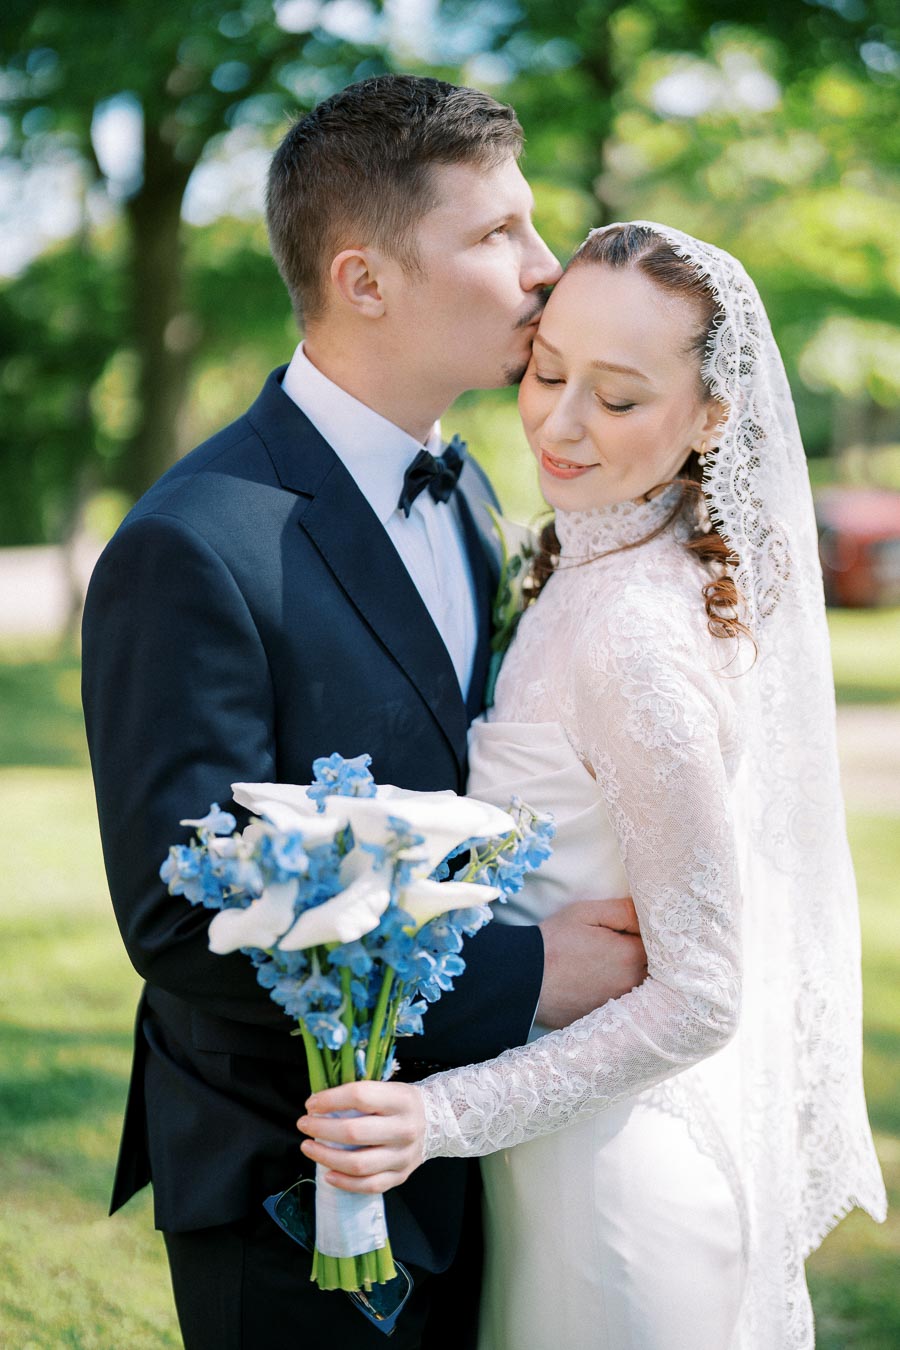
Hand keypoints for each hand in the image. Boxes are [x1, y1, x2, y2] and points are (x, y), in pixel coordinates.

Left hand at [296, 1080, 426, 1193]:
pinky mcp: (400, 1176)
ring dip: (326, 1157)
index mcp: (400, 1100)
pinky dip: (344, 1182)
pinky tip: (328, 1174)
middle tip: (304, 1124)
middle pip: (354, 1133)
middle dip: (321, 1129)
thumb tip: (320, 1104)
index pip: (360, 1096)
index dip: (330, 1100)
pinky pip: (368, 1186)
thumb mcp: (388, 1087)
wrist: (438, 1121)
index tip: (311, 1103)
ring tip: (308, 1147)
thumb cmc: (402, 1103)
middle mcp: (404, 1129)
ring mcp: (403, 1156)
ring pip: (358, 1164)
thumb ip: (360, 1094)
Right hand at [536, 896, 646, 1028]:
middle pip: (656, 967)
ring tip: (615, 962)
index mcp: (631, 955)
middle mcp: (632, 984)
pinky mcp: (609, 1018)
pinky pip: (629, 1004)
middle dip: (649, 954)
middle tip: (627, 943)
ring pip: (645, 987)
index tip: (639, 926)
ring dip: (637, 974)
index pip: (660, 941)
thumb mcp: (586, 913)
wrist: (524, 981)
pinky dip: (625, 993)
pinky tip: (605, 982)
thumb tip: (648, 912)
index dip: (650, 932)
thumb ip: (623, 910)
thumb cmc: (554, 943)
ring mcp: (622, 1005)